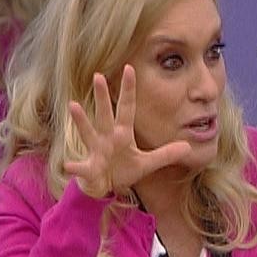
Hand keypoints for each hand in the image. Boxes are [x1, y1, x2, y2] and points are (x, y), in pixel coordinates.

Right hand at [63, 65, 190, 197]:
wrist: (104, 188)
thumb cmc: (122, 170)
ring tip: (73, 105)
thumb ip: (165, 155)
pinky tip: (67, 165)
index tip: (129, 68)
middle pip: (105, 114)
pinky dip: (75, 166)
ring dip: (81, 120)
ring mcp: (96, 151)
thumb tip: (189, 147)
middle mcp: (106, 138)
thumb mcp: (147, 163)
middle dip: (102, 97)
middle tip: (99, 75)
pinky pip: (81, 167)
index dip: (129, 90)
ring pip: (88, 133)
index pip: (127, 108)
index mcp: (122, 134)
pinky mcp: (89, 168)